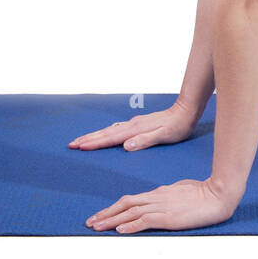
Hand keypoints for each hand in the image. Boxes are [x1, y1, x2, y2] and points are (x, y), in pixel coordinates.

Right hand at [69, 100, 198, 151]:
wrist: (185, 111)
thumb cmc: (177, 126)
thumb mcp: (164, 136)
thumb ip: (145, 141)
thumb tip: (125, 146)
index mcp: (135, 130)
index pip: (110, 138)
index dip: (94, 143)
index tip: (79, 147)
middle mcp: (132, 125)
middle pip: (105, 133)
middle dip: (88, 139)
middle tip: (71, 144)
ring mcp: (134, 123)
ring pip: (109, 130)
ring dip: (94, 135)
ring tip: (81, 140)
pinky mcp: (138, 124)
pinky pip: (116, 129)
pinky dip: (105, 133)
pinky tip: (104, 135)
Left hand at [86, 178, 239, 232]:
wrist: (218, 194)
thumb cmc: (204, 192)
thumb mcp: (181, 191)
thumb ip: (168, 196)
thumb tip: (158, 199)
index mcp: (159, 193)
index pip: (131, 200)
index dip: (113, 208)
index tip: (101, 215)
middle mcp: (157, 198)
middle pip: (125, 205)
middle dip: (106, 214)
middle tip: (90, 222)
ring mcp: (162, 207)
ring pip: (130, 213)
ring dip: (112, 221)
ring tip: (97, 227)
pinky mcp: (169, 217)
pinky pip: (145, 221)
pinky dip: (131, 226)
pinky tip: (121, 230)